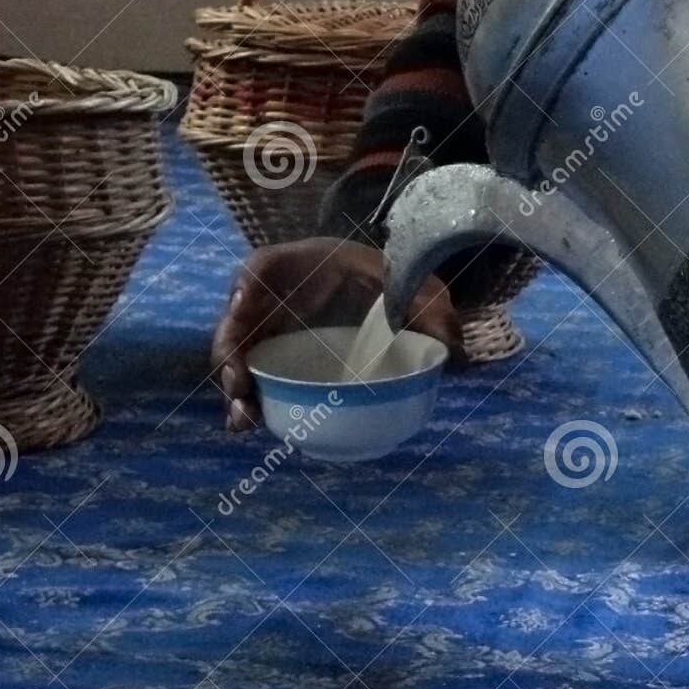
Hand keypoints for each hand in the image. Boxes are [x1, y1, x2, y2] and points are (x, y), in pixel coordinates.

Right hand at [210, 238, 461, 431]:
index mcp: (298, 263)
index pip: (261, 269)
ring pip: (238, 355)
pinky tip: (248, 425)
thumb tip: (457, 356)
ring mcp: (266, 326)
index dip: (246, 289)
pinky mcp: (271, 355)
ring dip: (236, 387)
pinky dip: (248, 398)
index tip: (243, 309)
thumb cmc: (388, 279)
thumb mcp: (416, 287)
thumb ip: (435, 313)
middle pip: (237, 320)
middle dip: (232, 354)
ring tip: (243, 420)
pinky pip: (252, 376)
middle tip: (242, 386)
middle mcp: (269, 294)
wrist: (377, 287)